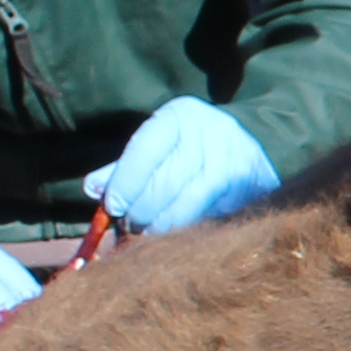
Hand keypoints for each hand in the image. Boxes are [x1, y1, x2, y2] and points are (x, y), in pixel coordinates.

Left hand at [87, 95, 278, 232]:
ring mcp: (240, 158)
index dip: (127, 180)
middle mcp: (214, 131)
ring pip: (194, 203)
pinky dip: (194, 231)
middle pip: (170, 180)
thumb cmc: (186, 149)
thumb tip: (93, 189)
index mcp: (182, 115)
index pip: (148, 147)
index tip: (112, 207)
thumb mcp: (155, 146)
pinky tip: (180, 236)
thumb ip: (123, 168)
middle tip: (129, 226)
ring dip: (166, 225)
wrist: (244, 145)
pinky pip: (218, 216)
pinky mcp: (258, 185)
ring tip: (151, 233)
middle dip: (143, 210)